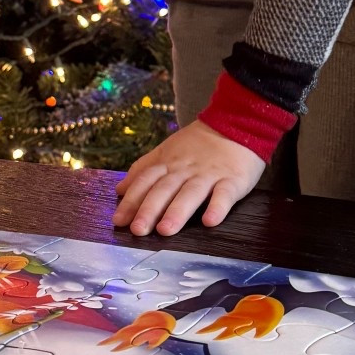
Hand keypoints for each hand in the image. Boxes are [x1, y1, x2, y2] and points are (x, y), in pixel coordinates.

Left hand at [113, 121, 263, 236]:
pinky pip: (224, 193)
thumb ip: (144, 169)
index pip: (145, 181)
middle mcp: (185, 170)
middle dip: (149, 209)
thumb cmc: (199, 144)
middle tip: (138, 230)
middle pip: (164, 189)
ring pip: (191, 193)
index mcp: (168, 163)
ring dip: (177, 211)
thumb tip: (119, 190)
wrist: (236, 124)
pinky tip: (210, 221)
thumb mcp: (167, 151)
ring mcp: (209, 174)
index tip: (119, 220)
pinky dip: (218, 207)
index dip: (131, 200)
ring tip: (165, 230)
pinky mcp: (233, 179)